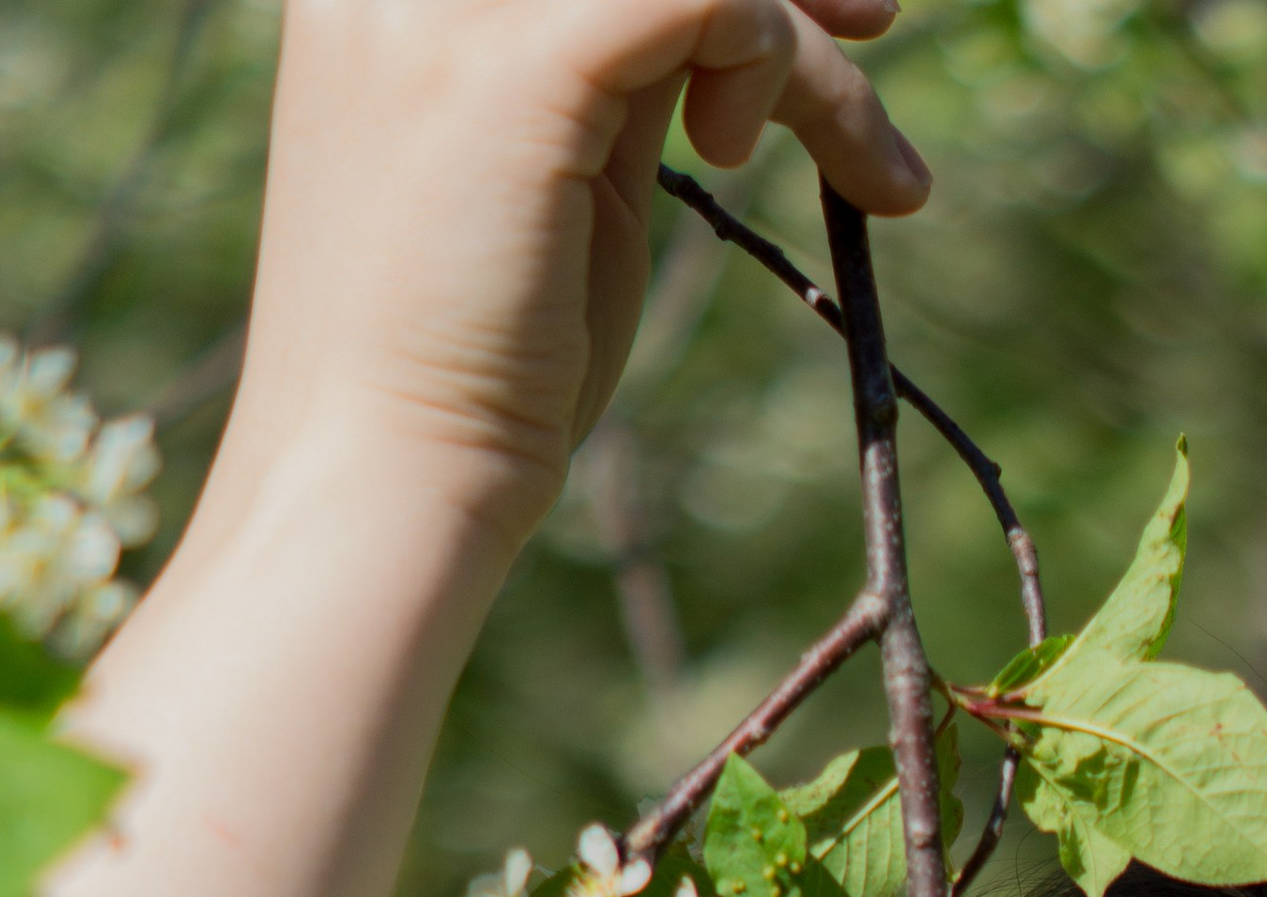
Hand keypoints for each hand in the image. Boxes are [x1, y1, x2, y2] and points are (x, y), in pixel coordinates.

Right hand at [213, 0, 926, 552]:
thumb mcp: (559, 175)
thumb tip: (731, 26)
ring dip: (803, 43)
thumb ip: (618, 77)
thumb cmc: (479, 369)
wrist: (390, 479)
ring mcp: (445, 6)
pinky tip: (738, 158)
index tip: (825, 8)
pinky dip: (772, 58)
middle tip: (877, 22)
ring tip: (862, 167)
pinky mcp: (516, 66)